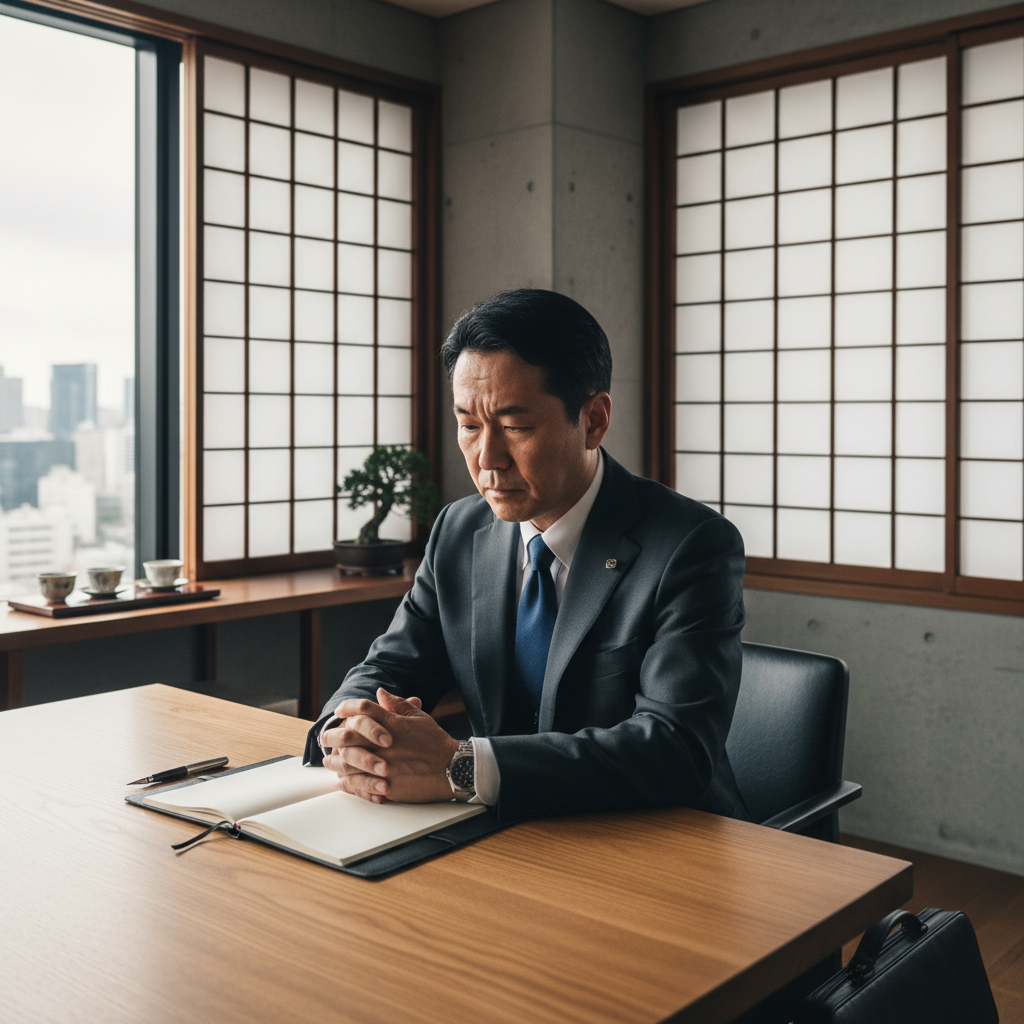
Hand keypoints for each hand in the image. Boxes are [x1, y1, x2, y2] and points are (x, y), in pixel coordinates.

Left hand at [321, 688, 459, 803]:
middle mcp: (383, 744)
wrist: (451, 768)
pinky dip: (347, 782)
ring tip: (329, 761)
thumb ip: (397, 705)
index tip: (340, 711)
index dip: (348, 707)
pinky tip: (342, 781)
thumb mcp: (419, 717)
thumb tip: (380, 693)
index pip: (362, 709)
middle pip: (347, 735)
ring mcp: (383, 765)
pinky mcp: (385, 785)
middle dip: (332, 735)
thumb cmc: (435, 742)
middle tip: (326, 737)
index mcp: (391, 724)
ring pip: (348, 762)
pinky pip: (358, 784)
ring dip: (335, 761)